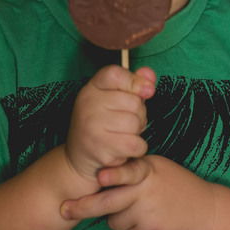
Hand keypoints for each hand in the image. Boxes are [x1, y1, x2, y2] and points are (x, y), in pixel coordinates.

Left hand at [60, 155, 216, 229]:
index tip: (101, 177)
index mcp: (147, 173)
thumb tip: (102, 176)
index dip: (114, 175)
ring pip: (114, 222)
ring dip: (119, 219)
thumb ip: (134, 170)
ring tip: (141, 211)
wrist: (205, 212)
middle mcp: (146, 195)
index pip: (129, 172)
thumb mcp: (159, 168)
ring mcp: (148, 218)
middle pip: (108, 204)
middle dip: (82, 208)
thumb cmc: (177, 185)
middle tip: (64, 210)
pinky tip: (149, 222)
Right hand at [64, 65, 154, 180]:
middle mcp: (88, 103)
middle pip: (135, 102)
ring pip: (136, 124)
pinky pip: (136, 145)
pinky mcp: (100, 148)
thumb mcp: (114, 98)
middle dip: (139, 114)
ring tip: (123, 135)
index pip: (116, 73)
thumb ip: (134, 83)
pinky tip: (123, 148)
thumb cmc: (103, 123)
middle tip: (126, 122)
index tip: (144, 91)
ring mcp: (92, 126)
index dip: (134, 81)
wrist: (79, 156)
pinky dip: (137, 149)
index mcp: (92, 87)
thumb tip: (150, 75)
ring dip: (137, 133)